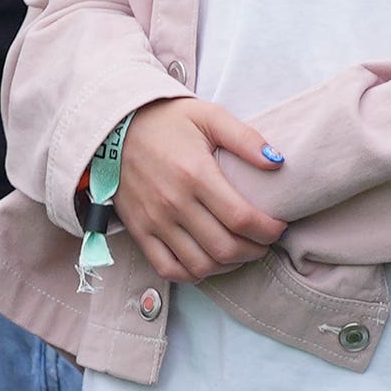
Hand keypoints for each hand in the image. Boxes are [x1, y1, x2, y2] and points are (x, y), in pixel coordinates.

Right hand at [116, 98, 288, 283]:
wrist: (112, 126)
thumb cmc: (165, 121)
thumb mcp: (208, 116)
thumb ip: (245, 138)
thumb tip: (278, 162)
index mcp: (195, 174)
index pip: (243, 219)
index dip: (269, 230)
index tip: (278, 226)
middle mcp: (174, 203)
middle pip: (226, 248)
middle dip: (256, 250)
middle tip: (263, 240)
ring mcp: (154, 220)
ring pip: (201, 264)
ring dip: (229, 265)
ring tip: (239, 250)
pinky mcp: (139, 230)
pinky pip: (168, 268)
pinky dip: (193, 274)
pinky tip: (207, 261)